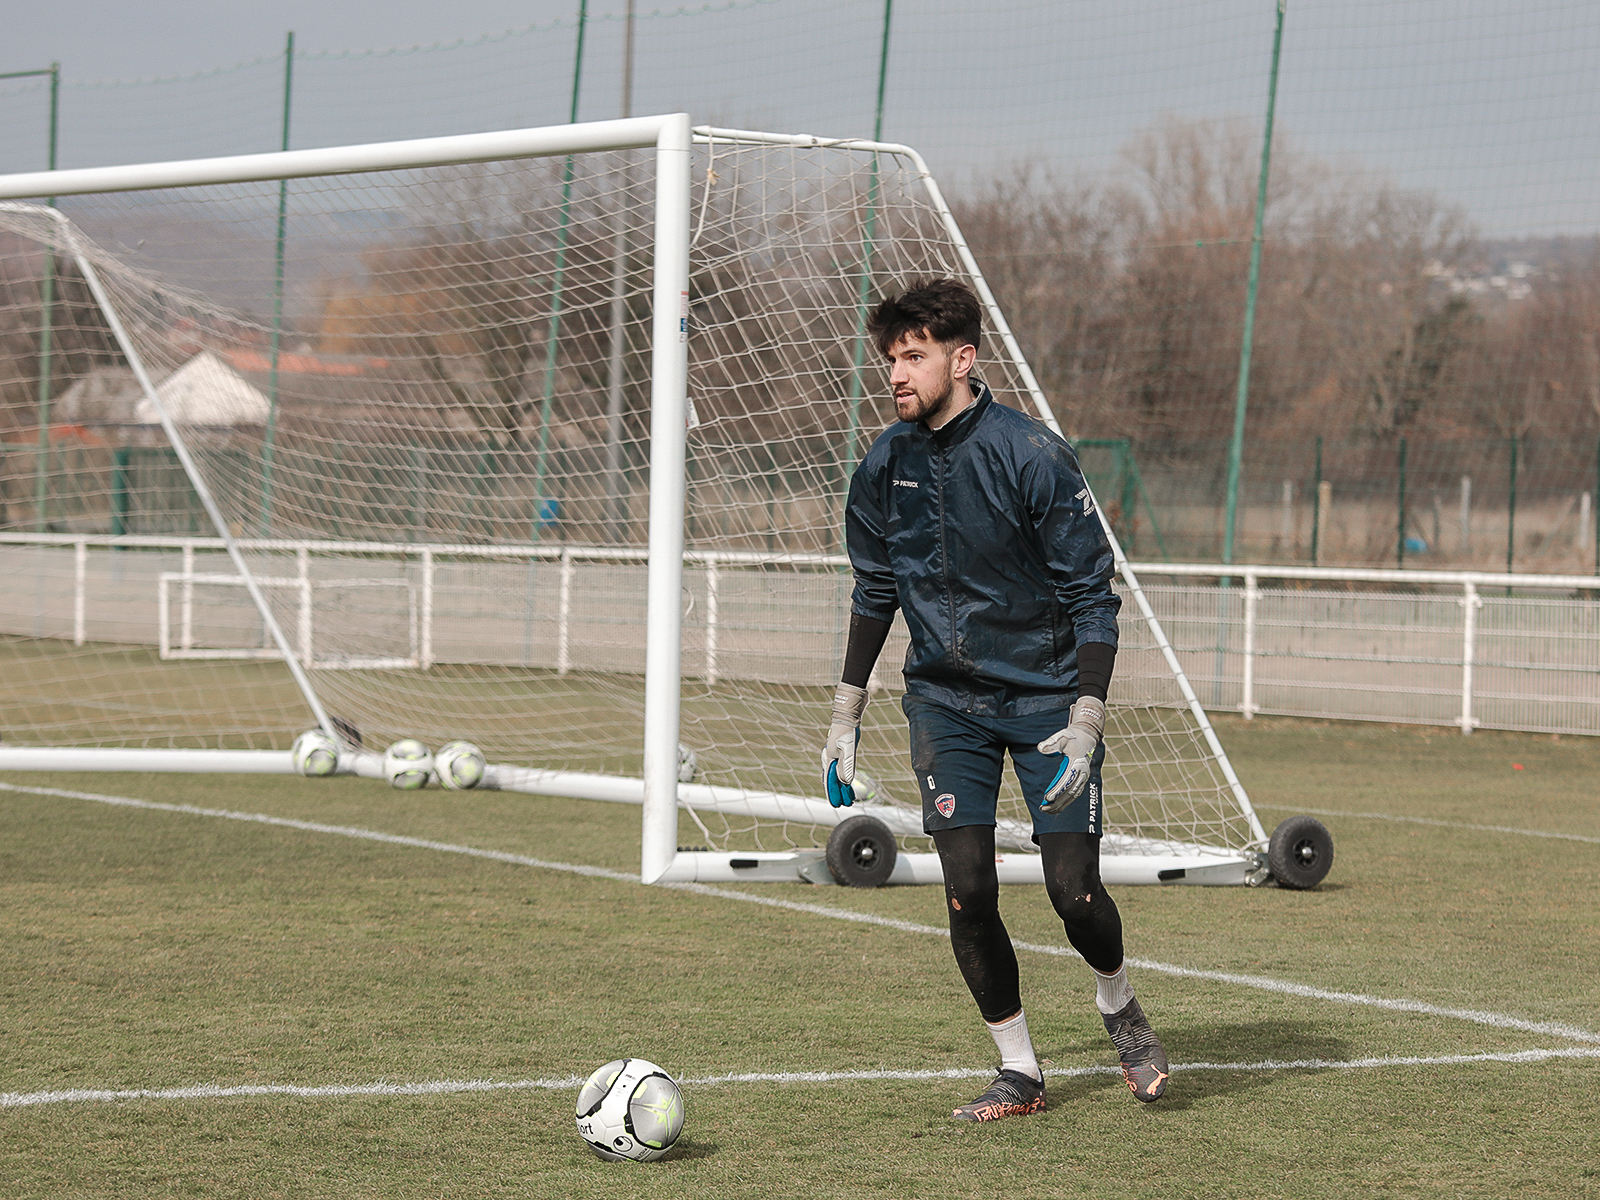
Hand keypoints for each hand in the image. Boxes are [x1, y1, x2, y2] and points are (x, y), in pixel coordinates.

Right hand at [821, 682, 868, 807]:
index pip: (830, 780)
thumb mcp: (847, 748)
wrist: (849, 711)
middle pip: (834, 778)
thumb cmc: (847, 729)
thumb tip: (845, 782)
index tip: (837, 805)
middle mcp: (831, 757)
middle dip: (839, 792)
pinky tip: (850, 778)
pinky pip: (844, 765)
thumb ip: (846, 765)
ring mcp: (837, 752)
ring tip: (849, 795)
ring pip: (838, 773)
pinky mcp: (845, 748)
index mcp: (829, 758)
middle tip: (845, 804)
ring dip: (843, 785)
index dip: (833, 793)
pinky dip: (846, 774)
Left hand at [1037, 696, 1105, 812]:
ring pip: (1073, 795)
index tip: (1047, 798)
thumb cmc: (1072, 737)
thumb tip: (1040, 749)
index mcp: (1077, 763)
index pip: (1066, 780)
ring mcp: (1084, 778)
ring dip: (1061, 805)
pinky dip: (1066, 802)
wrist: (1086, 736)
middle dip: (1057, 802)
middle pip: (1070, 792)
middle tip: (1043, 808)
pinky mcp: (1082, 780)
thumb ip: (1051, 743)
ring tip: (1047, 811)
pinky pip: (1075, 794)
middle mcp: (1082, 773)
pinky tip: (1056, 808)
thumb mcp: (1061, 736)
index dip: (1057, 790)